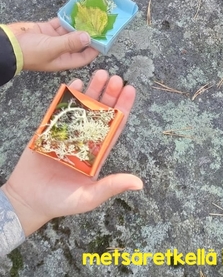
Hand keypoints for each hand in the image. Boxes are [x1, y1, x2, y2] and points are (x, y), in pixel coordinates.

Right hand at [1, 70, 142, 235]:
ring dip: (92, 91)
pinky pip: (59, 110)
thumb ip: (111, 187)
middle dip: (109, 94)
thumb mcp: (89, 197)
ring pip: (83, 108)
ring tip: (101, 74)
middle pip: (101, 112)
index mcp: (98, 152)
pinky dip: (66, 97)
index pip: (114, 126)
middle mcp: (85, 140)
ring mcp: (67, 133)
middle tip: (116, 77)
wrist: (28, 201)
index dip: (122, 108)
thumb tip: (139, 183)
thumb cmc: (61, 202)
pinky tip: (74, 83)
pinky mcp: (49, 131)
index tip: (130, 90)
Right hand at [6, 18, 98, 70]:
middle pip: (79, 42)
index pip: (84, 57)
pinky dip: (66, 17)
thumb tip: (89, 37)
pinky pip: (60, 22)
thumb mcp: (51, 48)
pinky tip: (76, 9)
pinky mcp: (46, 29)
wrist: (6, 44)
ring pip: (70, 31)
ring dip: (78, 23)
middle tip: (100, 22)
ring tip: (90, 14)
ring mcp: (53, 39)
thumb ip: (70, 43)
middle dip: (88, 34)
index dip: (94, 49)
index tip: (105, 39)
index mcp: (63, 60)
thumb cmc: (28, 52)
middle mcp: (60, 51)